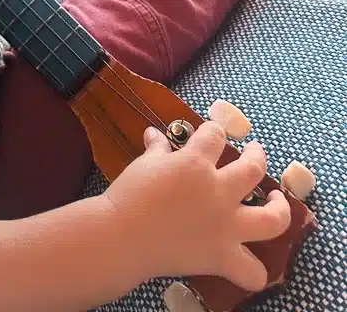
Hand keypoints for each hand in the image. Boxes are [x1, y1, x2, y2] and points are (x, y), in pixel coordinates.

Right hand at [102, 121, 291, 290]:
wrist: (123, 236)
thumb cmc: (130, 194)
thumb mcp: (145, 164)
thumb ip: (157, 149)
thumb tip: (154, 133)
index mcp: (196, 163)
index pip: (215, 135)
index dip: (214, 131)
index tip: (212, 133)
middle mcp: (219, 191)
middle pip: (253, 168)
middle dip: (257, 156)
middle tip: (255, 152)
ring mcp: (226, 226)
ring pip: (272, 219)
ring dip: (280, 208)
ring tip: (276, 200)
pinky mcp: (222, 256)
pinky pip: (251, 272)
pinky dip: (254, 271)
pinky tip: (252, 261)